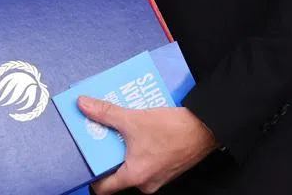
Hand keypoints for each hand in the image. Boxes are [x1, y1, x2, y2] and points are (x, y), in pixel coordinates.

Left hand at [77, 96, 218, 193]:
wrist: (207, 127)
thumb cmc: (174, 130)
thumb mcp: (134, 119)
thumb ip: (107, 113)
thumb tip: (85, 105)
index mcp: (135, 176)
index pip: (103, 188)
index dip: (93, 174)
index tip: (89, 158)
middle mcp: (147, 182)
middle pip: (120, 173)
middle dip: (113, 154)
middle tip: (107, 137)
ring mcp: (161, 176)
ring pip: (137, 165)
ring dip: (130, 149)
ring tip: (127, 131)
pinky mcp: (171, 167)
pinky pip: (151, 161)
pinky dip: (145, 148)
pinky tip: (146, 131)